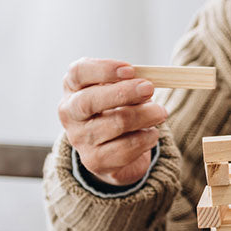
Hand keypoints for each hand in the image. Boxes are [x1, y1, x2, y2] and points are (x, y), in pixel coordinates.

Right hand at [58, 58, 166, 185]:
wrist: (115, 150)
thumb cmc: (118, 109)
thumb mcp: (120, 90)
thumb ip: (129, 83)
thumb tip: (146, 83)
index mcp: (73, 88)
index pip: (78, 73)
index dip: (103, 69)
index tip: (130, 69)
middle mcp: (70, 113)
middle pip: (88, 101)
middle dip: (123, 93)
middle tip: (149, 88)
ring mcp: (79, 139)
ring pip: (115, 124)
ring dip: (145, 116)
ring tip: (160, 112)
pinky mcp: (94, 160)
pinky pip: (125, 148)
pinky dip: (146, 138)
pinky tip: (151, 133)